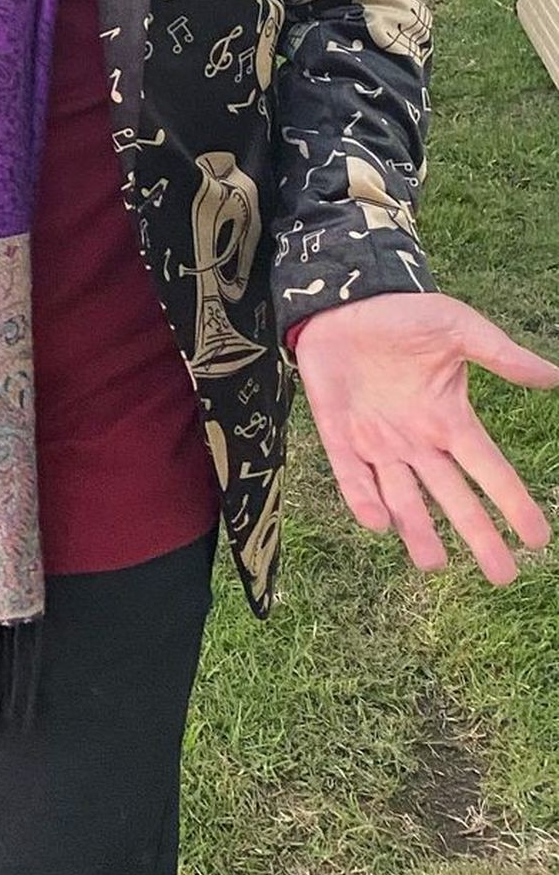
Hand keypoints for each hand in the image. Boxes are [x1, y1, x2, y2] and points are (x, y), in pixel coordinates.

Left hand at [294, 292, 558, 583]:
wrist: (345, 299)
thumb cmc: (403, 315)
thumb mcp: (458, 329)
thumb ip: (501, 355)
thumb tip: (554, 375)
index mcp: (449, 418)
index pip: (488, 468)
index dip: (511, 501)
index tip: (537, 538)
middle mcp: (417, 440)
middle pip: (451, 496)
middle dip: (475, 534)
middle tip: (501, 575)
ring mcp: (376, 441)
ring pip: (402, 496)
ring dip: (415, 528)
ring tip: (433, 563)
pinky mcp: (336, 433)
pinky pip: (350, 473)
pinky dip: (362, 497)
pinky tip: (378, 522)